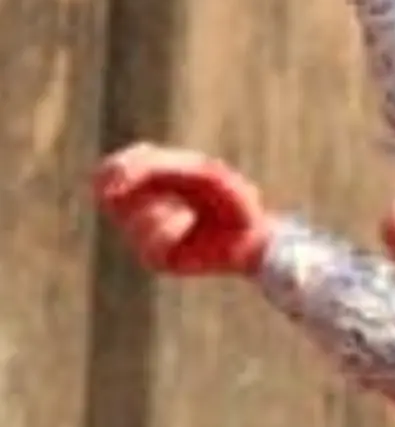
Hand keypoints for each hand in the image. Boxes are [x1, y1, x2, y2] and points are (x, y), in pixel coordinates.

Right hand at [94, 144, 271, 275]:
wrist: (255, 232)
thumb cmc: (230, 199)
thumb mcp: (199, 172)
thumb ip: (158, 168)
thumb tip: (112, 186)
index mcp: (148, 185)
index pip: (107, 173)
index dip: (115, 167)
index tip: (133, 166)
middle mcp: (140, 211)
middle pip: (109, 196)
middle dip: (136, 186)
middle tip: (166, 184)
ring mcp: (144, 238)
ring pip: (130, 219)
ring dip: (160, 208)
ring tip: (187, 211)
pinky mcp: (156, 260)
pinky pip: (149, 243)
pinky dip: (170, 227)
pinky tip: (187, 224)